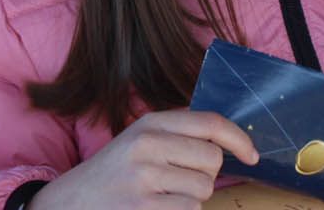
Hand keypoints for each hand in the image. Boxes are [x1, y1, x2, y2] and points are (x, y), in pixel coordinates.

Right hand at [31, 110, 257, 209]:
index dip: (239, 139)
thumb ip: (179, 134)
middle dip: (206, 175)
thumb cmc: (115, 172)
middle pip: (213, 161)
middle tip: (179, 179)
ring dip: (191, 199)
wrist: (71, 203)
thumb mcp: (140, 140)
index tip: (252, 155)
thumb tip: (231, 141)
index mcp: (150, 123)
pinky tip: (156, 209)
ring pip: (202, 191)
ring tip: (161, 196)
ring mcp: (144, 179)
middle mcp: (147, 146)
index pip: (210, 123)